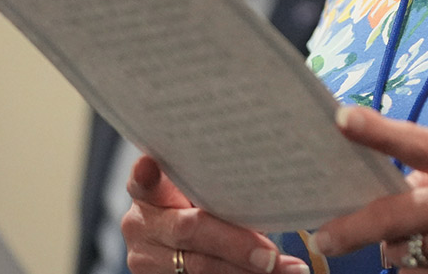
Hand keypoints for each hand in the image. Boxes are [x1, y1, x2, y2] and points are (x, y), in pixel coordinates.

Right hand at [122, 156, 310, 273]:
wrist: (170, 239)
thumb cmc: (194, 200)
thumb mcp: (193, 186)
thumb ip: (209, 180)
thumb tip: (261, 169)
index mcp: (147, 190)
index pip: (143, 177)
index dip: (146, 173)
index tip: (150, 164)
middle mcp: (140, 224)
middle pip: (189, 230)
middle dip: (236, 244)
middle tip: (272, 254)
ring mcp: (146, 259)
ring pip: (198, 267)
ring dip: (245, 269)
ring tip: (287, 269)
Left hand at [309, 106, 427, 272]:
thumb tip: (392, 177)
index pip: (413, 139)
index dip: (375, 130)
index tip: (341, 118)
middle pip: (395, 216)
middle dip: (353, 227)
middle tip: (325, 234)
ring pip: (404, 256)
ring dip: (394, 251)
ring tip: (402, 242)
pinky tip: (421, 263)